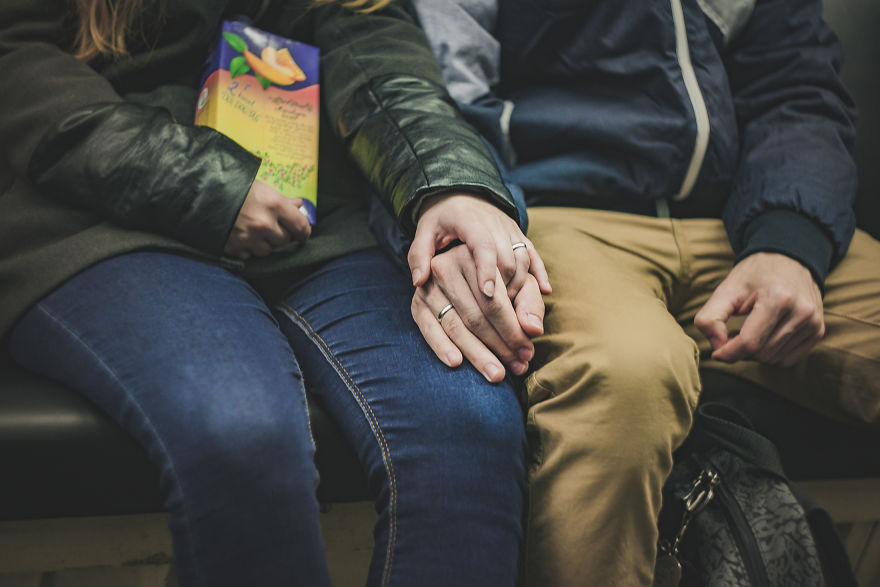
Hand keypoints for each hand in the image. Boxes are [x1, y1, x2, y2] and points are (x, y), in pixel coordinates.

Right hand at [224, 180, 310, 258]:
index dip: (304, 232)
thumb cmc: (232, 184)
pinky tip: (240, 236)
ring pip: (267, 250)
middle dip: (280, 235)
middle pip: (284, 240)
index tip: (303, 235)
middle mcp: (264, 224)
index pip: (300, 226)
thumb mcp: (260, 186)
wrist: (198, 192)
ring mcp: (248, 238)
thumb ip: (281, 199)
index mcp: (274, 205)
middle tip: (272, 227)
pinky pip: (248, 255)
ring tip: (253, 230)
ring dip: (264, 243)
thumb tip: (299, 204)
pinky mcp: (233, 248)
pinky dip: (247, 248)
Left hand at [408, 193, 551, 298]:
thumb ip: (419, 254)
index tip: (487, 295)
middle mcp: (495, 224)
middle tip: (499, 316)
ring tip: (511, 311)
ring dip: (520, 284)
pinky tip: (544, 291)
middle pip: (507, 257)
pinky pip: (534, 254)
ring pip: (523, 259)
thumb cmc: (441, 217)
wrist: (461, 193)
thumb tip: (419, 282)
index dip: (486, 271)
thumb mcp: (424, 231)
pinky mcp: (520, 235)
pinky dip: (540, 272)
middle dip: (506, 287)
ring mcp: (511, 229)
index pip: (483, 246)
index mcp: (471, 221)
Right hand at [411, 244, 544, 381]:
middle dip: (499, 346)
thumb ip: (530, 304)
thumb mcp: (520, 284)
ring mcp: (428, 288)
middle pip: (475, 316)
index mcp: (473, 257)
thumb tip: (534, 329)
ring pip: (455, 326)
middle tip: (518, 366)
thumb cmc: (501, 282)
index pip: (494, 302)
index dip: (513, 330)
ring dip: (477, 354)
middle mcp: (446, 267)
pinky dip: (442, 347)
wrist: (465, 272)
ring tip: (497, 374)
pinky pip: (429, 330)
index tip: (528, 352)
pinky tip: (457, 363)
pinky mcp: (417, 305)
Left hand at [694, 252, 824, 366]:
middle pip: (761, 354)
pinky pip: (787, 359)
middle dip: (739, 351)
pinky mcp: (818, 331)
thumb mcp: (726, 289)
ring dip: (754, 353)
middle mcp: (802, 312)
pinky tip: (763, 336)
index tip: (716, 352)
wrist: (788, 259)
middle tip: (730, 334)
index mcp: (779, 299)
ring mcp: (814, 323)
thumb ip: (710, 317)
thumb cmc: (754, 275)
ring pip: (773, 359)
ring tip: (747, 330)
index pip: (750, 343)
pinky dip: (770, 354)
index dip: (728, 353)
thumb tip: (716, 346)